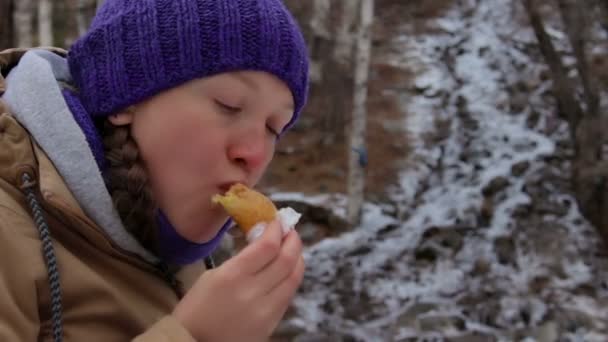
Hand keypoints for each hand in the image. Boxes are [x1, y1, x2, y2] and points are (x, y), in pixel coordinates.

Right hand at [172, 219, 304, 341]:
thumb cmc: (196, 308)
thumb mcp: (213, 275)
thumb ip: (242, 259)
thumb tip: (264, 241)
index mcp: (233, 276)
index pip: (267, 246)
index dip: (277, 229)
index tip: (277, 221)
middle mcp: (253, 292)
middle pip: (287, 259)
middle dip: (293, 240)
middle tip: (290, 230)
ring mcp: (265, 311)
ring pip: (294, 278)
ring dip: (297, 258)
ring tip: (292, 248)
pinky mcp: (272, 324)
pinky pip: (288, 295)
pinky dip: (291, 277)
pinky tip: (288, 270)